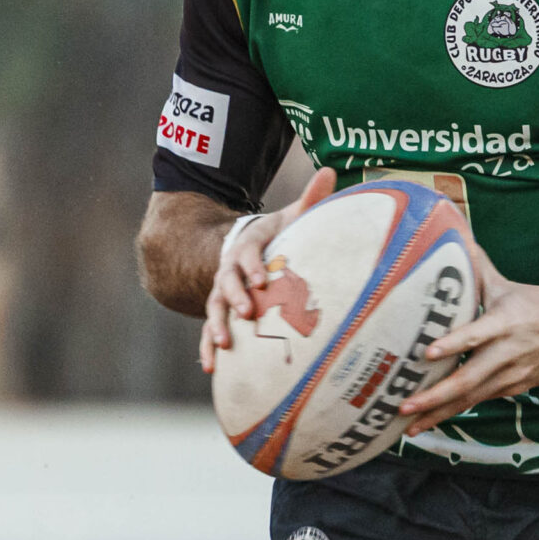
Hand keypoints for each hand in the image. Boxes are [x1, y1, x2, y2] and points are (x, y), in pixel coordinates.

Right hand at [201, 167, 336, 372]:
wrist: (247, 249)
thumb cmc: (277, 237)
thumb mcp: (291, 216)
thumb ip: (309, 199)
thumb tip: (330, 171)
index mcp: (248, 247)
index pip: (248, 255)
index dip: (253, 266)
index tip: (262, 278)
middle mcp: (230, 270)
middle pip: (227, 284)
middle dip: (236, 298)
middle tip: (247, 312)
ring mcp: (222, 293)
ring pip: (214, 309)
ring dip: (216, 327)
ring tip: (223, 345)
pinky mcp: (221, 313)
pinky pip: (210, 331)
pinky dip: (208, 348)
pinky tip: (210, 368)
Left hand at [401, 243, 538, 431]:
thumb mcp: (508, 286)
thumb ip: (478, 268)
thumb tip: (456, 238)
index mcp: (505, 321)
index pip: (476, 334)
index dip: (453, 345)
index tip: (427, 353)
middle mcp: (508, 352)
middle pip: (469, 379)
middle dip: (434, 395)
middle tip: (404, 405)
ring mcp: (513, 375)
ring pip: (472, 398)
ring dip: (439, 413)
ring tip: (409, 426)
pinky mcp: (516, 388)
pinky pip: (481, 401)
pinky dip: (456, 412)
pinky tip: (431, 420)